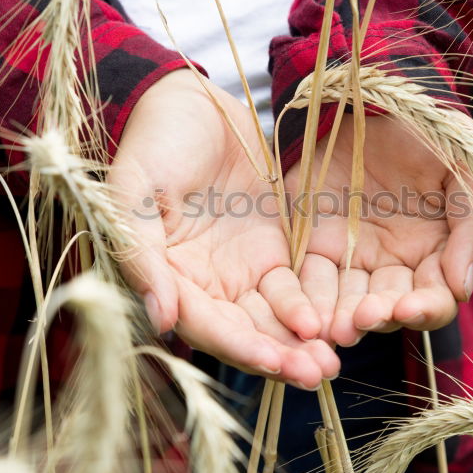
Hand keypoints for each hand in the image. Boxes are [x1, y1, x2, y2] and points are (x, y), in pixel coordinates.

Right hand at [109, 70, 338, 387]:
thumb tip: (161, 321)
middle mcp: (205, 284)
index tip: (275, 363)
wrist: (189, 100)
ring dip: (302, 341)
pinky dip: (315, 305)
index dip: (240, 348)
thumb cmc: (152, 142)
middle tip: (320, 372)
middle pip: (246, 333)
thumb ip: (142, 255)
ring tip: (334, 359)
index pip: (205, 327)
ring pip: (275, 318)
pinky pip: (297, 286)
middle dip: (281, 356)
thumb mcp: (133, 192)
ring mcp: (241, 269)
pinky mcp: (273, 249)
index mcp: (167, 278)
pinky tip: (339, 318)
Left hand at [285, 113, 472, 345]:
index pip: (433, 300)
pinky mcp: (309, 241)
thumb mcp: (469, 170)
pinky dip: (304, 300)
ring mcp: (350, 257)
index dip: (424, 310)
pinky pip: (306, 278)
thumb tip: (462, 288)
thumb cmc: (432, 133)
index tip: (408, 308)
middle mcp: (392, 267)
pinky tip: (305, 312)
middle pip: (387, 310)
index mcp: (434, 256)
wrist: (378, 94)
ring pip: (344, 303)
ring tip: (332, 327)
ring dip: (339, 319)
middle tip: (363, 318)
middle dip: (377, 318)